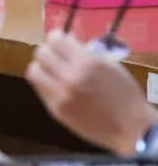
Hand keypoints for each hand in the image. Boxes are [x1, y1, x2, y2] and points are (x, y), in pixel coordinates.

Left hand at [26, 30, 157, 154]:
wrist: (130, 128)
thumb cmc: (125, 95)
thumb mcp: (110, 66)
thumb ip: (85, 54)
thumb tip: (66, 43)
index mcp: (87, 63)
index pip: (56, 40)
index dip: (56, 37)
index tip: (60, 39)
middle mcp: (70, 77)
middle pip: (41, 53)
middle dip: (48, 50)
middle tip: (54, 54)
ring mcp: (60, 95)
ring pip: (34, 71)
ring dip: (41, 67)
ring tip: (51, 70)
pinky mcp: (55, 110)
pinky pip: (39, 89)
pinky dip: (44, 83)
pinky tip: (54, 84)